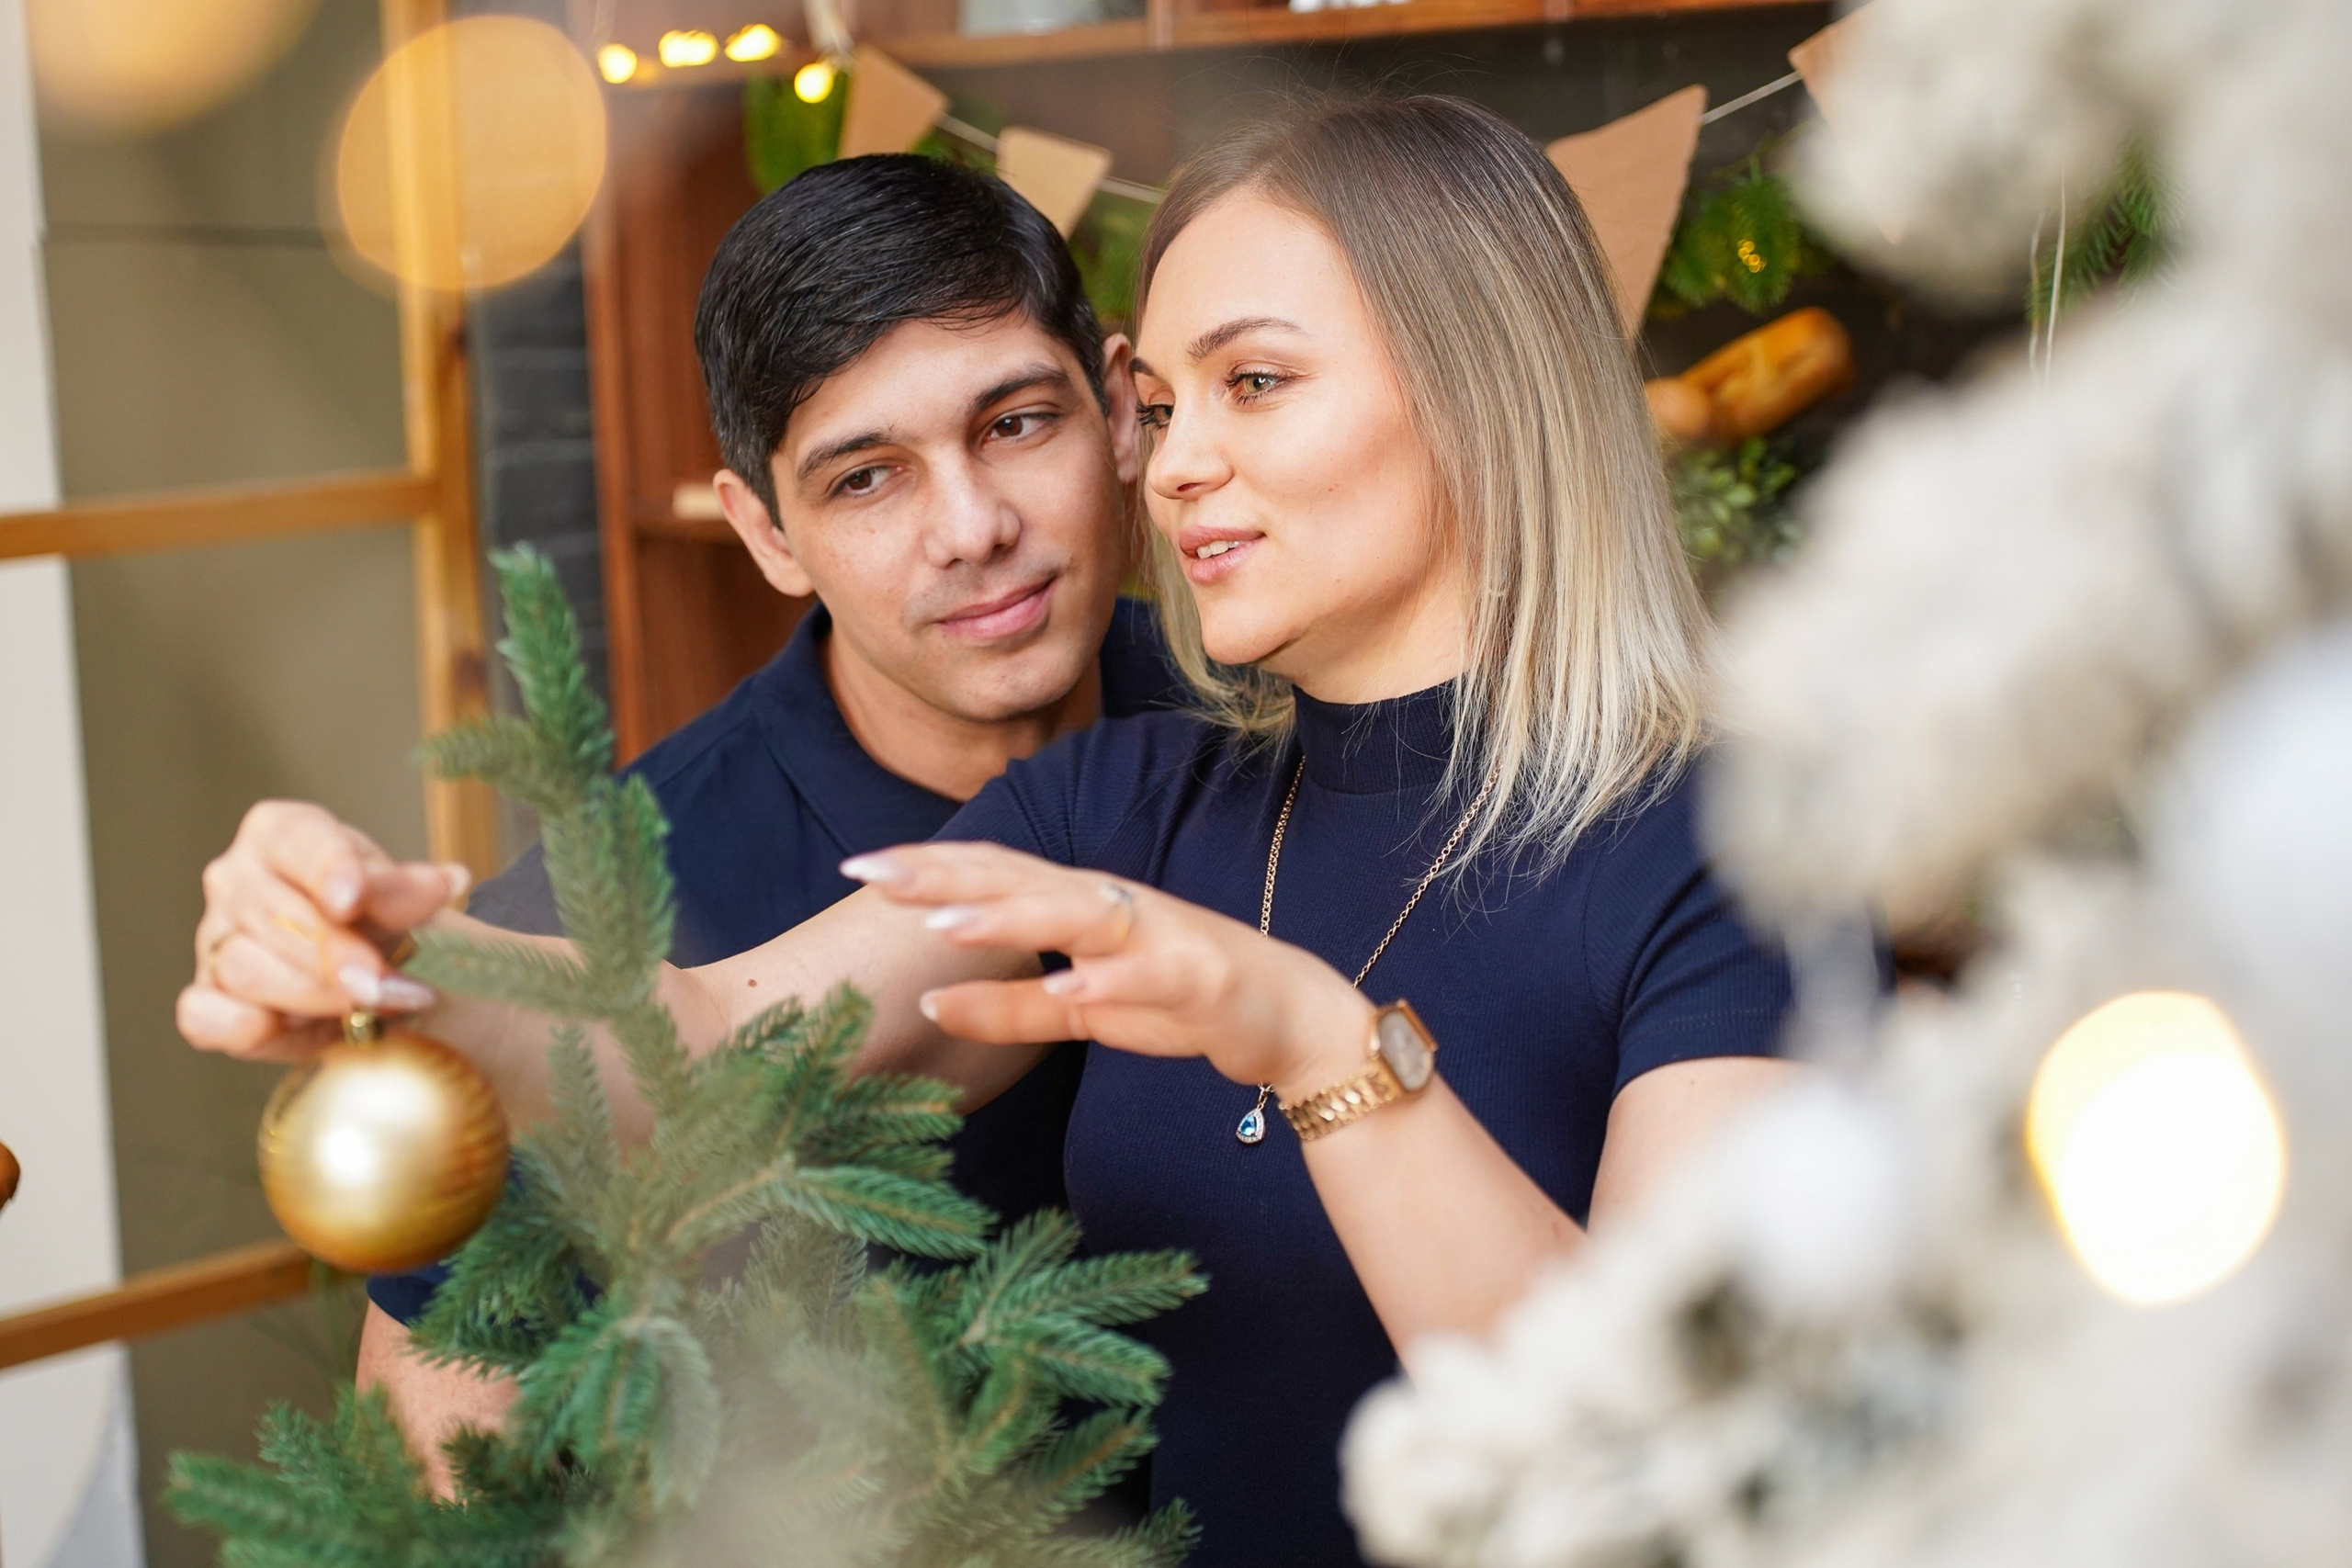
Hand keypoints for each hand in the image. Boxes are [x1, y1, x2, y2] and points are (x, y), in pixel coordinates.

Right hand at [176, 801, 470, 1061]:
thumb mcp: (407, 901)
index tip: (351, 900)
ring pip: (245, 967)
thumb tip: (446, 880)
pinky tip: (283, 1028)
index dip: (328, 870)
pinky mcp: (207, 998)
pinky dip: (241, 1026)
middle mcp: (236, 878)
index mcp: (283, 833)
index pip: (300, 841)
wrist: (380, 980)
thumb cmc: (387, 923)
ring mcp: (215, 938)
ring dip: (314, 996)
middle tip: (393, 986)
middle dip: (337, 956)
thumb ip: (411, 894)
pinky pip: (204, 1014)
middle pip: (274, 914)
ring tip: (371, 1009)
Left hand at [843, 842, 1373, 1099]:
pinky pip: (1149, 976)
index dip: (928, 870)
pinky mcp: (1200, 976)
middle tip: (872, 873)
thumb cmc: (1181, 1002)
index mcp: (1080, 908)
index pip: (993, 876)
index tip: (857, 868)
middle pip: (1021, 879)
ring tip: (947, 923)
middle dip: (946, 875)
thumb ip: (1010, 1007)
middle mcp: (1113, 908)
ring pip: (1080, 915)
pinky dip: (1110, 981)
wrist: (1291, 1018)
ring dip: (1013, 916)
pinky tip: (1069, 989)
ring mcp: (1157, 937)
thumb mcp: (1081, 1011)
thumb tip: (931, 999)